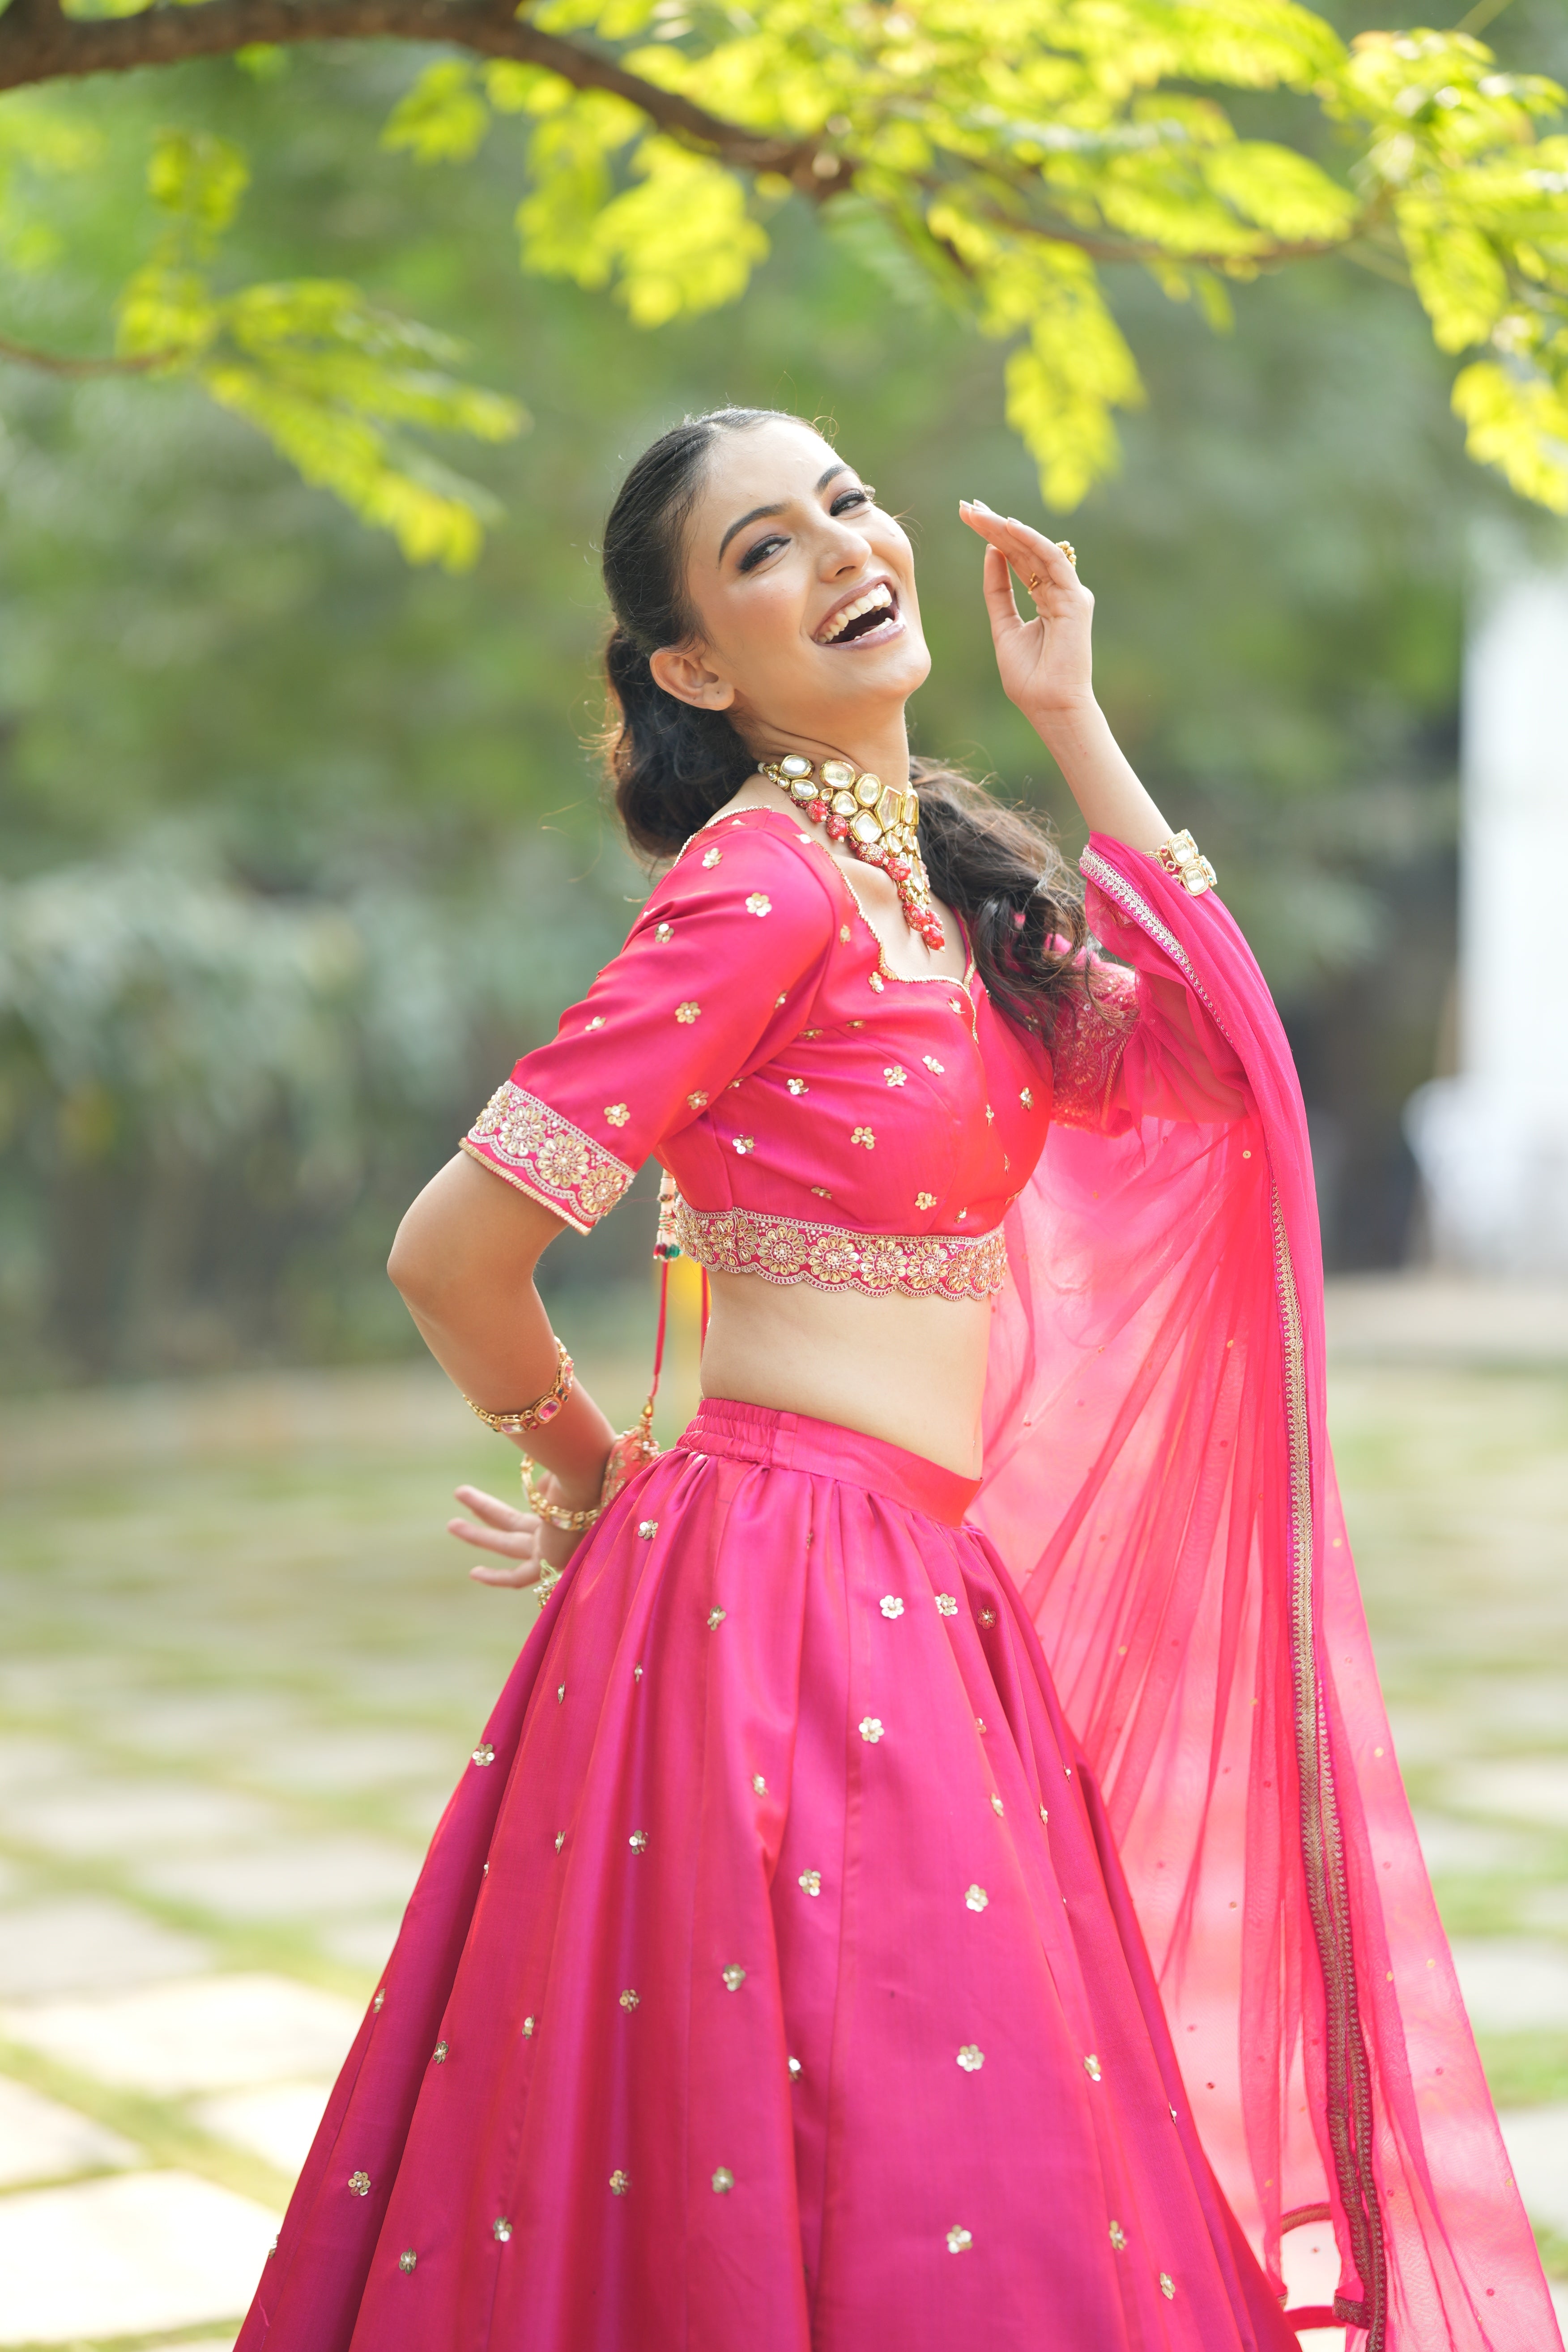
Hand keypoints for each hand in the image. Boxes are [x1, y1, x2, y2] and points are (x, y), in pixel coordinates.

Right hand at [447, 1475, 587, 1591]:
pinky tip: (475, 1573)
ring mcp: (554, 1545)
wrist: (593, 1484)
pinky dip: (496, 1577)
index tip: (523, 1483)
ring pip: (508, 1544)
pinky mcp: (549, 1562)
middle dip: (485, 1509)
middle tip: (459, 1492)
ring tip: (451, 1524)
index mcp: (566, 1504)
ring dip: (478, 1534)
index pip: (540, 1503)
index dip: (530, 1493)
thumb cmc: (585, 1467)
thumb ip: (552, 1476)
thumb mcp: (564, 1467)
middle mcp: (559, 1527)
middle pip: (514, 1521)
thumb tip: (543, 1478)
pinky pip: (517, 1577)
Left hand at [959, 501, 1094, 724]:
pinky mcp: (1076, 599)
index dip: (993, 537)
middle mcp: (1058, 590)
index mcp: (1044, 597)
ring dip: (1007, 529)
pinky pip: (1053, 561)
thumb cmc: (1029, 677)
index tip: (969, 517)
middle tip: (968, 506)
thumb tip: (991, 553)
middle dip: (995, 526)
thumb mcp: (1003, 627)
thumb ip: (998, 592)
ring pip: (1035, 550)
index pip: (1017, 559)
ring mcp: (1069, 593)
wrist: (1049, 705)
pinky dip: (1032, 542)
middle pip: (1023, 549)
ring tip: (980, 513)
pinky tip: (1010, 527)